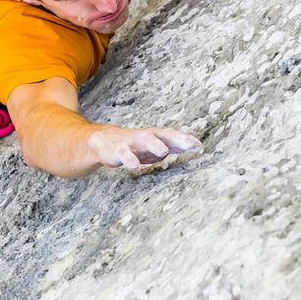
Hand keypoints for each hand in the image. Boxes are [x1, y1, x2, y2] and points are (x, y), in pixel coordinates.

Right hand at [87, 126, 202, 170]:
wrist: (101, 142)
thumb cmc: (134, 145)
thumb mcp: (155, 145)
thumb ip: (174, 146)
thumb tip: (197, 146)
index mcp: (155, 136)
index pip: (173, 136)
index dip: (185, 140)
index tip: (199, 147)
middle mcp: (145, 136)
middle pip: (162, 134)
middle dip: (176, 138)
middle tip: (189, 144)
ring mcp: (130, 143)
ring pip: (143, 140)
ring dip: (153, 144)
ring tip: (163, 151)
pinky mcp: (116, 151)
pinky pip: (122, 154)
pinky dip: (128, 159)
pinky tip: (134, 165)